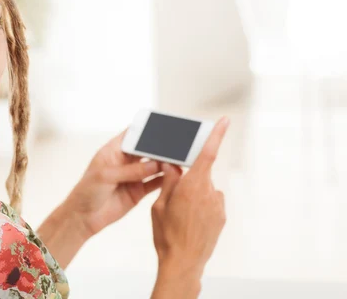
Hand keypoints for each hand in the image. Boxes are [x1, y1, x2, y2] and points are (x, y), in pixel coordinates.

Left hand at [64, 128, 180, 238]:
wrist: (83, 218)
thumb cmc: (86, 192)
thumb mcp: (105, 177)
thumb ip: (130, 171)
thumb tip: (155, 164)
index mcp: (114, 151)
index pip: (134, 135)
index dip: (148, 130)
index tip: (165, 128)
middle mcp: (125, 161)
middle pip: (148, 149)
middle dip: (161, 147)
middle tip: (177, 146)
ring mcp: (133, 176)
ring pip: (154, 166)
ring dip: (166, 163)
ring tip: (180, 160)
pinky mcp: (138, 191)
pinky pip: (155, 183)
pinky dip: (166, 180)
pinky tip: (176, 176)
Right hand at [151, 117, 229, 297]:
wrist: (183, 263)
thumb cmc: (167, 235)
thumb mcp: (159, 205)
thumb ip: (169, 181)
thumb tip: (173, 165)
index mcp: (192, 186)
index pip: (207, 154)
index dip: (216, 135)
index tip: (225, 120)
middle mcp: (209, 192)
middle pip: (199, 175)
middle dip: (188, 181)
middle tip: (174, 201)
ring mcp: (218, 206)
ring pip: (205, 190)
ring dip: (195, 196)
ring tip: (181, 217)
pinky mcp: (222, 217)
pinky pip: (211, 203)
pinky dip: (202, 208)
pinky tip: (191, 222)